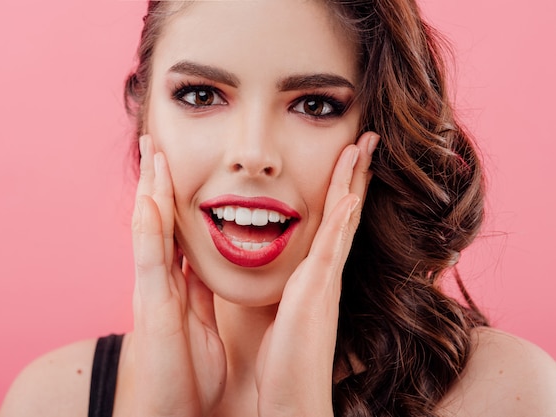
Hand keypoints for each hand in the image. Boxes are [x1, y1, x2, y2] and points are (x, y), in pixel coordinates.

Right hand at [130, 135, 225, 416]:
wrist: (170, 409)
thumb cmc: (185, 370)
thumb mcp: (198, 321)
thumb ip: (196, 293)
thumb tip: (199, 267)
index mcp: (175, 283)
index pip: (173, 229)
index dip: (173, 197)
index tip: (175, 165)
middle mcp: (159, 280)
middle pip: (158, 221)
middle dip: (157, 182)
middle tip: (157, 143)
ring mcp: (152, 291)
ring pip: (150, 230)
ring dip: (150, 191)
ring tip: (152, 153)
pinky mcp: (153, 307)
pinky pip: (150, 260)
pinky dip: (148, 228)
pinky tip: (149, 198)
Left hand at [255, 132, 379, 416]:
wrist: (294, 398)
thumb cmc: (284, 361)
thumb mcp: (280, 313)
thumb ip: (283, 290)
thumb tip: (278, 276)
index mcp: (314, 275)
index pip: (331, 222)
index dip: (340, 189)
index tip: (345, 159)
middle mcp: (326, 271)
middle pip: (344, 211)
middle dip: (354, 174)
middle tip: (364, 139)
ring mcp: (326, 278)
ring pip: (344, 217)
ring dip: (353, 180)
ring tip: (362, 145)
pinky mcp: (319, 289)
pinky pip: (334, 243)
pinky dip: (344, 214)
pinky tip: (351, 188)